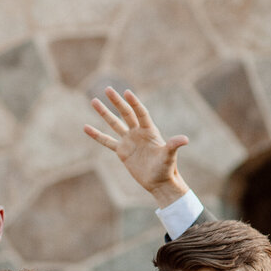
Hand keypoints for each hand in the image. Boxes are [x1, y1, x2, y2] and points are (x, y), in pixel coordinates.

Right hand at [82, 87, 189, 206]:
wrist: (158, 181)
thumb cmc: (166, 168)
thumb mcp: (169, 156)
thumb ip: (173, 146)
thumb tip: (184, 140)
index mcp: (149, 131)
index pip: (140, 113)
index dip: (134, 103)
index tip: (127, 92)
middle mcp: (138, 132)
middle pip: (125, 113)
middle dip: (116, 101)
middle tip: (107, 89)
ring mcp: (128, 141)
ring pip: (114, 124)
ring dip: (104, 113)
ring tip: (93, 101)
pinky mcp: (121, 151)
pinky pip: (107, 141)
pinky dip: (96, 135)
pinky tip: (86, 127)